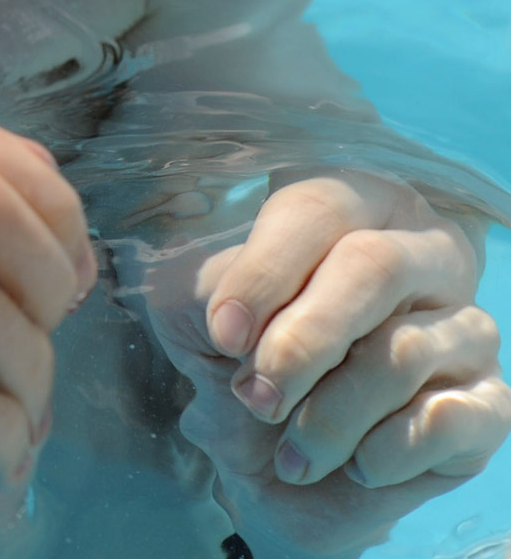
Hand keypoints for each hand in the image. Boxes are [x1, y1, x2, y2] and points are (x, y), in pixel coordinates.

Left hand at [135, 171, 510, 557]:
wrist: (263, 466)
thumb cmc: (232, 364)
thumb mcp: (194, 312)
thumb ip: (211, 289)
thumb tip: (239, 319)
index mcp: (350, 208)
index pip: (316, 210)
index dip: (265, 272)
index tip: (223, 334)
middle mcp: (421, 255)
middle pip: (375, 265)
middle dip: (302, 342)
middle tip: (257, 398)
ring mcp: (464, 329)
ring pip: (404, 351)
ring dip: (329, 416)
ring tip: (290, 451)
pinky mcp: (490, 405)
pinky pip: (447, 420)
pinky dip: (382, 454)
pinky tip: (354, 467)